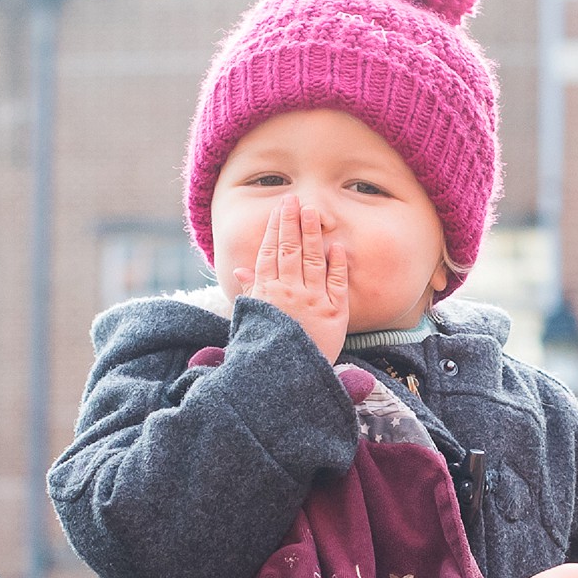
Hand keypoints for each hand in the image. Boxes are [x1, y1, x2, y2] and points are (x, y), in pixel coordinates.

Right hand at [235, 195, 348, 362]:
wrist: (289, 378)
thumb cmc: (268, 347)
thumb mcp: (252, 320)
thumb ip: (250, 292)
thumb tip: (240, 270)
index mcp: (267, 294)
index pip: (269, 253)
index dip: (274, 229)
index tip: (278, 209)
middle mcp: (289, 293)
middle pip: (289, 250)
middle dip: (291, 222)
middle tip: (293, 199)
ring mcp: (313, 301)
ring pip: (313, 260)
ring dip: (312, 234)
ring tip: (312, 211)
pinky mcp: (334, 313)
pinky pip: (336, 283)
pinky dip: (337, 264)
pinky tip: (336, 245)